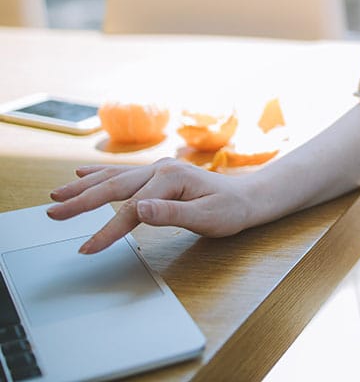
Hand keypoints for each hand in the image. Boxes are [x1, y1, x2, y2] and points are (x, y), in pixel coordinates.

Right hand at [48, 158, 253, 253]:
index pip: (132, 209)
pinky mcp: (157, 175)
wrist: (247, 198)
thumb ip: (172, 214)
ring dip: (83, 187)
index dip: (108, 231)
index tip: (86, 249)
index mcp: (172, 178)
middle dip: (81, 201)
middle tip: (52, 213)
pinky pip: (122, 175)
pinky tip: (81, 174)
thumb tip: (139, 209)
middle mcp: (161, 169)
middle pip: (114, 186)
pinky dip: (98, 175)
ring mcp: (158, 170)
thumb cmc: (230, 210)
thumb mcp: (207, 217)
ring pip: (114, 177)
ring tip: (56, 195)